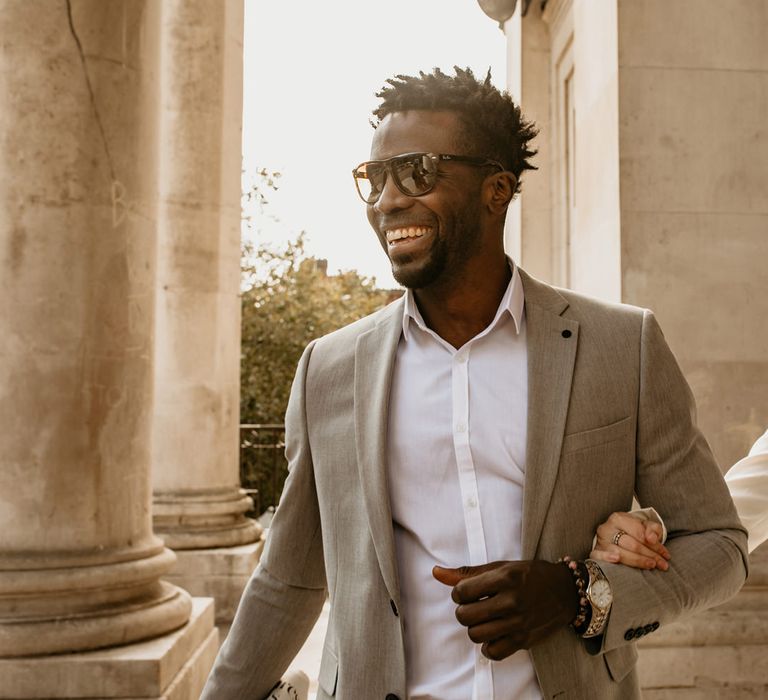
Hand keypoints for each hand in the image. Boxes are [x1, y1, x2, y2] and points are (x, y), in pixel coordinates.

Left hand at [432, 560, 577, 660]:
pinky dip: (488, 646)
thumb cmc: (530, 575)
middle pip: (465, 616)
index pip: (462, 592)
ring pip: (475, 635)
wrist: (565, 590)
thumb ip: (467, 572)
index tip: (466, 592)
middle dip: (463, 612)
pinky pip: (493, 652)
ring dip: (474, 628)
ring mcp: (519, 622)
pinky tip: (493, 633)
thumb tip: (436, 572)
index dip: (458, 593)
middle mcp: (512, 600)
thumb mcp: (501, 567)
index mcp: (505, 578)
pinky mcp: (524, 640)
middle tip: (473, 606)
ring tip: (483, 619)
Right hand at [590, 511, 670, 569]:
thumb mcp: (644, 526)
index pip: (639, 533)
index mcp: (618, 518)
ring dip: (637, 561)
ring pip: (619, 552)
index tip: (665, 554)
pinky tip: (616, 559)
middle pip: (631, 544)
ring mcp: (600, 541)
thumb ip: (653, 529)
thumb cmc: (631, 532)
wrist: (615, 535)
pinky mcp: (595, 552)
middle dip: (649, 555)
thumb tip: (652, 538)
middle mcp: (607, 528)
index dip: (654, 545)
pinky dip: (607, 557)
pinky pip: (598, 556)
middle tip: (662, 564)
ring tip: (651, 565)